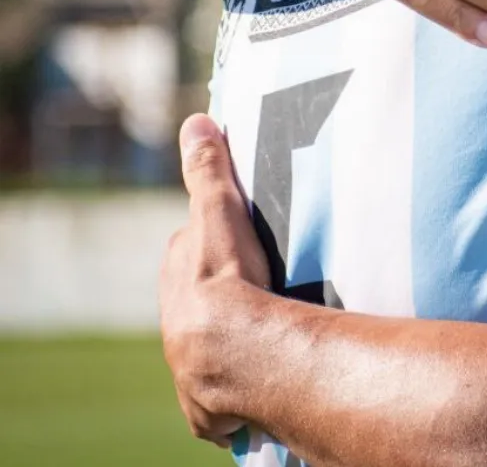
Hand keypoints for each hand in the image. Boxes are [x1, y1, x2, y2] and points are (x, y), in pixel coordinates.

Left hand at [160, 116, 270, 446]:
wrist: (233, 351)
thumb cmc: (229, 276)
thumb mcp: (220, 213)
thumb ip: (209, 170)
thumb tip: (195, 121)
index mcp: (177, 281)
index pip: (188, 255)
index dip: (211, 247)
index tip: (235, 246)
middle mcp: (175, 328)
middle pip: (196, 303)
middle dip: (218, 297)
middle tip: (256, 290)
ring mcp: (189, 373)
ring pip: (208, 350)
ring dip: (228, 345)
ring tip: (263, 339)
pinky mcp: (207, 413)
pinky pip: (220, 400)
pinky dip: (234, 394)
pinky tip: (255, 388)